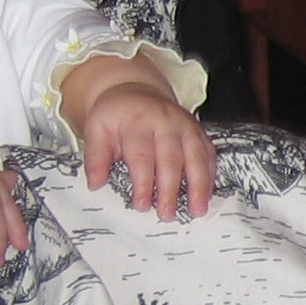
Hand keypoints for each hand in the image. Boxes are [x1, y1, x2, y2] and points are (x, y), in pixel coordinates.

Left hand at [77, 78, 215, 219]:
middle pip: (171, 159)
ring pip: (196, 156)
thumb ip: (95, 156)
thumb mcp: (96, 129)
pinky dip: (210, 175)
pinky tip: (207, 195)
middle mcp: (166, 122)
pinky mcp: (199, 131)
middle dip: (170, 189)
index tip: (142, 205)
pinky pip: (209, 154)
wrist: (136, 90)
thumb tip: (95, 183)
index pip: (142, 156)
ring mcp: (186, 125)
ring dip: (198, 185)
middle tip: (167, 214)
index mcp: (138, 122)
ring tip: (197, 209)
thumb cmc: (116, 115)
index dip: (143, 183)